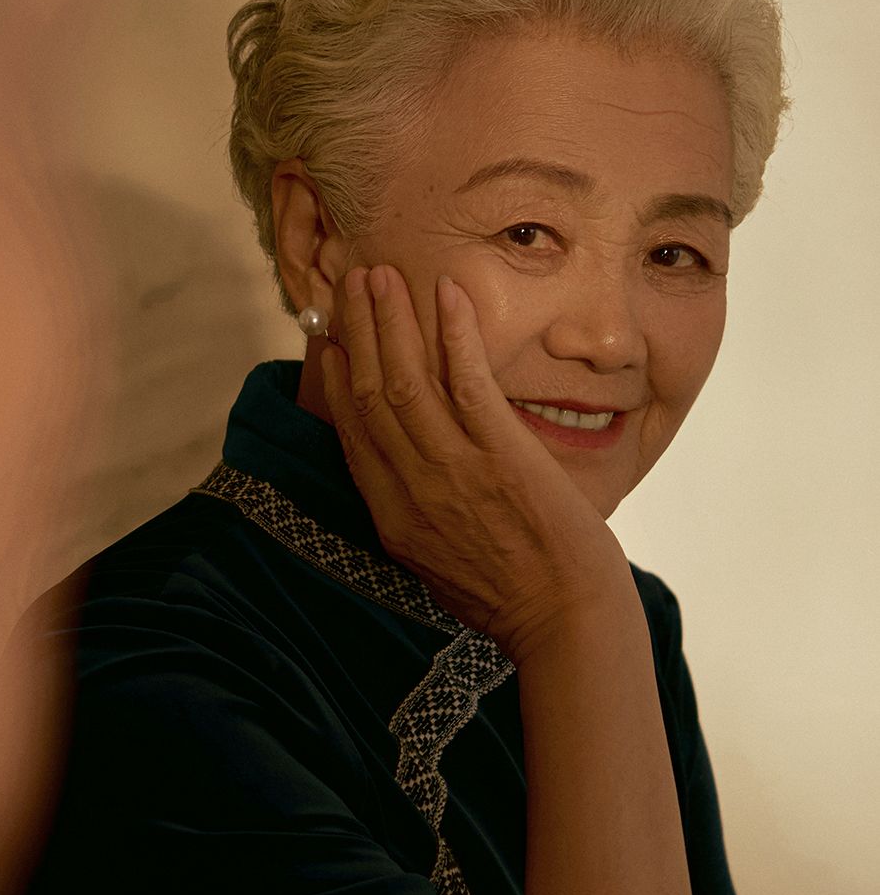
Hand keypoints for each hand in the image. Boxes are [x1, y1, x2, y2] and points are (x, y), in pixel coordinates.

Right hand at [320, 264, 631, 660]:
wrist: (563, 620)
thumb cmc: (513, 599)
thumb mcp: (439, 567)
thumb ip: (418, 519)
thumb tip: (410, 485)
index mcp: (393, 518)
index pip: (354, 435)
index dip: (338, 381)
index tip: (332, 341)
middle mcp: (412, 489)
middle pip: (370, 395)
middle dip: (357, 332)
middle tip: (351, 283)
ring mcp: (454, 470)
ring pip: (405, 380)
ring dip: (389, 320)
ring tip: (380, 274)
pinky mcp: (500, 455)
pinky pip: (466, 380)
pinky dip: (453, 332)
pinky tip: (445, 292)